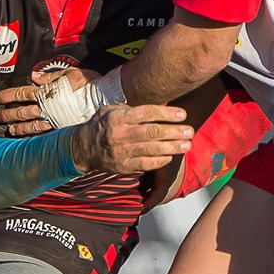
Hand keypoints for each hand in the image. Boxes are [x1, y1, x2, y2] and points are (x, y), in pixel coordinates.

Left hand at [0, 67, 84, 135]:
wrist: (103, 100)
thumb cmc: (88, 84)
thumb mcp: (69, 73)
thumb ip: (50, 76)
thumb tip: (33, 77)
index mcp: (45, 92)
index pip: (20, 93)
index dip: (6, 96)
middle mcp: (46, 108)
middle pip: (21, 111)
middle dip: (7, 114)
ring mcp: (53, 121)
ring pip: (30, 125)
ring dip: (18, 128)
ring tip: (9, 130)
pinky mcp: (61, 130)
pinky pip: (44, 135)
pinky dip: (34, 137)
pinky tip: (27, 140)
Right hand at [69, 103, 191, 173]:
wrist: (83, 148)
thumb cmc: (103, 124)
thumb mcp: (112, 110)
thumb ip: (133, 110)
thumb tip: (160, 107)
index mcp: (117, 117)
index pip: (146, 113)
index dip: (166, 113)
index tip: (183, 114)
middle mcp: (119, 134)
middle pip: (151, 132)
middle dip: (173, 132)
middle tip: (190, 131)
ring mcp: (121, 152)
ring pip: (151, 150)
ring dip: (172, 147)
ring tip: (187, 144)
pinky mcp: (124, 166)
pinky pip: (146, 164)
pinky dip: (160, 160)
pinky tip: (171, 156)